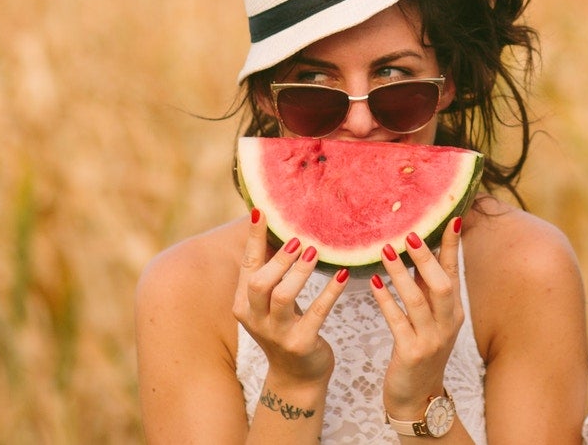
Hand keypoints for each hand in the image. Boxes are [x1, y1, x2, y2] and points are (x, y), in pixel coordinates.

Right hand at [234, 212, 350, 390]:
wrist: (296, 376)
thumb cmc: (285, 327)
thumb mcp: (270, 303)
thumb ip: (271, 271)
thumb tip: (280, 227)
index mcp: (244, 303)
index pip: (248, 266)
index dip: (254, 239)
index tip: (261, 211)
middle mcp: (255, 318)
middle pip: (260, 283)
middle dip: (279, 259)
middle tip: (298, 240)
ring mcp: (277, 333)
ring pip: (283, 297)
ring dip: (300, 272)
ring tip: (315, 252)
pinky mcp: (301, 343)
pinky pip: (316, 313)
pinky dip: (330, 292)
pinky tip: (343, 276)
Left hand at [372, 216, 465, 419]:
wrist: (418, 397)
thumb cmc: (421, 350)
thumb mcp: (432, 319)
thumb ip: (426, 289)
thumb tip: (418, 251)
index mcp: (454, 310)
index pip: (454, 271)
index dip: (452, 245)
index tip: (451, 216)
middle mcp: (448, 322)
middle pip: (441, 284)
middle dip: (425, 258)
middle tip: (410, 234)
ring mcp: (431, 340)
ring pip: (417, 301)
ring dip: (401, 274)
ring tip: (385, 250)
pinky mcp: (411, 354)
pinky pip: (398, 322)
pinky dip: (386, 301)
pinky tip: (375, 283)